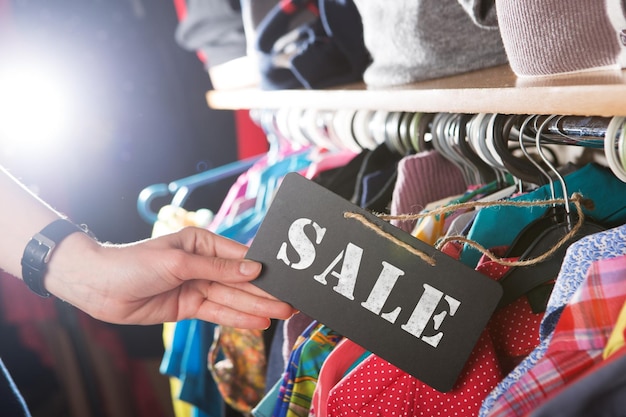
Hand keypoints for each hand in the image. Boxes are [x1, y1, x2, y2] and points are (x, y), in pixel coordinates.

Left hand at [45, 226, 296, 328]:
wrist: (99, 287)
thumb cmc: (134, 263)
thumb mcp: (178, 261)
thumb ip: (218, 269)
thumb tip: (254, 270)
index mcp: (202, 243)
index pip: (240, 257)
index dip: (264, 268)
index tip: (287, 275)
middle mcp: (203, 264)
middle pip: (240, 280)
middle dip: (265, 291)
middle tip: (292, 301)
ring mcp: (197, 286)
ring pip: (233, 298)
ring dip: (257, 306)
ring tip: (283, 312)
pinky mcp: (190, 307)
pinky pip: (218, 312)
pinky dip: (237, 317)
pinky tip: (259, 321)